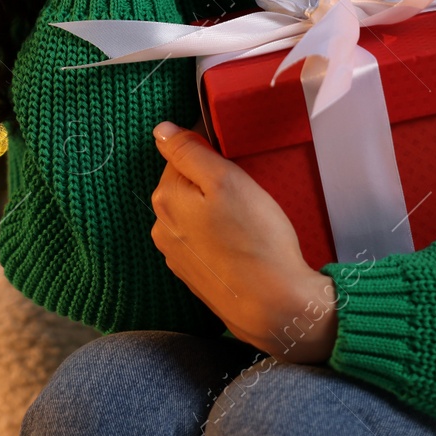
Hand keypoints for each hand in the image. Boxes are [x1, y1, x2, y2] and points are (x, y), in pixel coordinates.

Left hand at [150, 121, 338, 362]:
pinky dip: (218, 236)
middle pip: (185, 186)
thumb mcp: (226, 180)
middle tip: (246, 195)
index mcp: (165, 198)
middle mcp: (161, 226)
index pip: (180, 157)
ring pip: (193, 214)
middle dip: (211, 184)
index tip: (236, 164)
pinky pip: (202, 241)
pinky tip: (240, 244)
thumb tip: (160, 129)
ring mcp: (176, 254)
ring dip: (214, 211)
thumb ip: (188, 151)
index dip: (210, 154)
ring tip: (247, 222)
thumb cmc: (255, 239)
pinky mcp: (194, 275)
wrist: (275, 306)